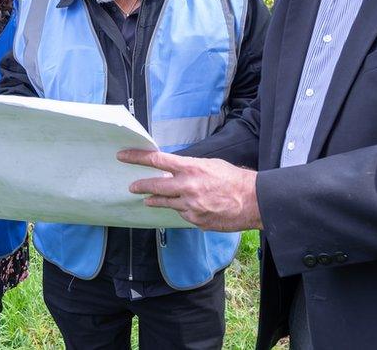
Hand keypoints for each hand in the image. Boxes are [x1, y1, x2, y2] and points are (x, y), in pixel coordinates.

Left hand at [122, 149, 262, 231]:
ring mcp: (190, 206)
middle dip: (140, 186)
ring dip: (156, 200)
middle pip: (154, 186)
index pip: (156, 160)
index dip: (136, 157)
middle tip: (132, 187)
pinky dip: (183, 210)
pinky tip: (191, 207)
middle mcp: (187, 186)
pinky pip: (182, 214)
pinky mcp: (196, 220)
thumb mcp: (209, 165)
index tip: (122, 156)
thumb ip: (188, 168)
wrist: (254, 201)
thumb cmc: (233, 179)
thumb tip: (172, 170)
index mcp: (190, 168)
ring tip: (149, 199)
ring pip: (165, 203)